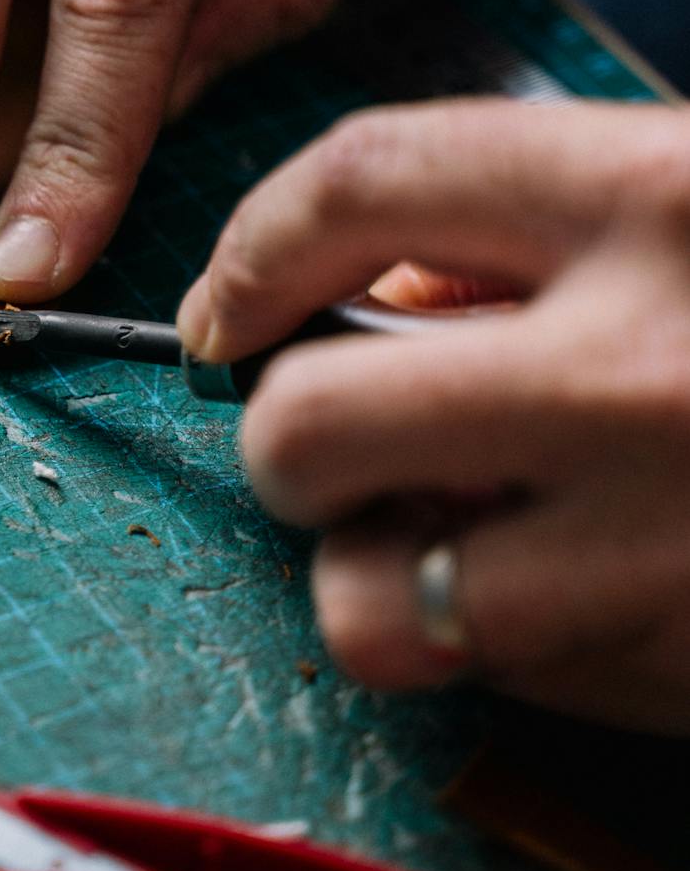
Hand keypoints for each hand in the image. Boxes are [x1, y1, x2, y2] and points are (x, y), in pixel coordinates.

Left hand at [177, 101, 689, 734]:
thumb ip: (551, 227)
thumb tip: (370, 302)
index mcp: (666, 197)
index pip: (361, 180)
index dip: (253, 247)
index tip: (227, 309)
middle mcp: (646, 372)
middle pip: (307, 423)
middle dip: (288, 442)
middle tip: (337, 441)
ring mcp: (669, 551)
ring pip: (375, 608)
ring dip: (383, 579)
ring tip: (466, 538)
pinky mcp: (688, 679)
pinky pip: (510, 690)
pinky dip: (514, 651)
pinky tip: (599, 595)